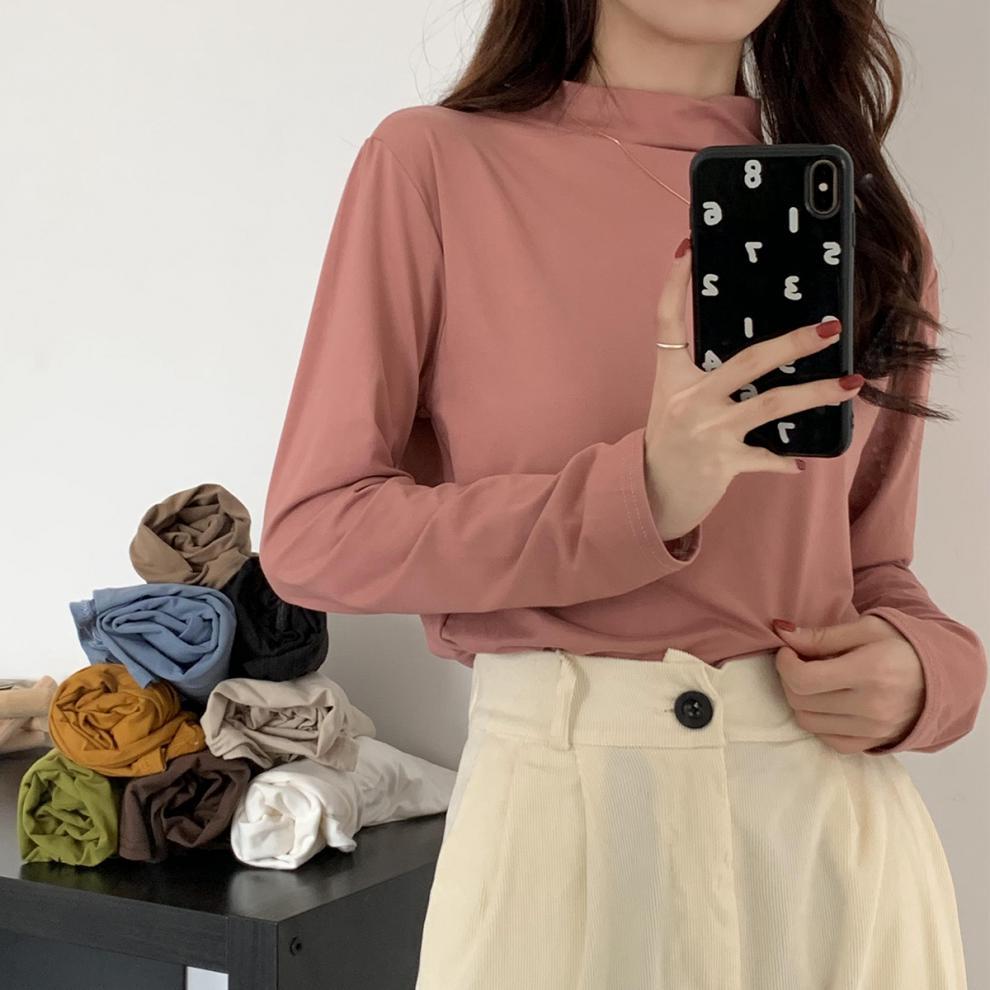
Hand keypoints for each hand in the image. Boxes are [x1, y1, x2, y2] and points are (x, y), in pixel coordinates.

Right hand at [644, 236, 865, 540]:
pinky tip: (803, 461)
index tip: (687, 249)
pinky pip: (766, 457)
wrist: (650, 494)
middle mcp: (689, 400)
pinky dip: (784, 460)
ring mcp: (708, 431)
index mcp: (671, 377)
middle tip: (831, 329)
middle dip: (794, 343)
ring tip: (850, 385)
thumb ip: (706, 378)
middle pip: (748, 361)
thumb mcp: (676, 402)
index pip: (667, 321)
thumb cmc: (668, 442)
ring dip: (816, 394)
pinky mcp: (722, 463)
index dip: (675, 283)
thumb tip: (758, 357)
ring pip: (771, 404)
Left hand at [771, 614, 925, 753]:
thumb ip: (822, 635)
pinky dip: (818, 721)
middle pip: (800, 700)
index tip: (789, 650)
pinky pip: (828, 739)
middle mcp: (871, 707)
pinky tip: (825, 702)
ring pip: (807, 722)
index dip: (784, 663)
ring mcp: (873, 730)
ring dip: (800, 700)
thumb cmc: (903, 646)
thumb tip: (782, 633)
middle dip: (789, 678)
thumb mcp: (867, 628)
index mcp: (869, 672)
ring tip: (813, 681)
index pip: (803, 679)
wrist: (942, 677)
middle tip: (799, 661)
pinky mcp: (873, 743)